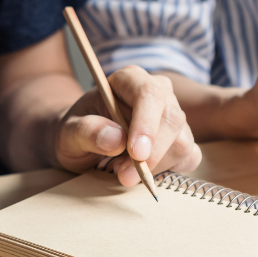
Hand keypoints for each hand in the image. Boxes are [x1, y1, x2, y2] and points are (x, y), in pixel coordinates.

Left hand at [53, 66, 200, 184]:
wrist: (85, 142)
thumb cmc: (77, 131)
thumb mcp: (67, 132)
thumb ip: (86, 131)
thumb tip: (116, 139)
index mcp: (130, 80)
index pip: (149, 94)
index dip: (146, 124)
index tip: (136, 153)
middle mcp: (159, 93)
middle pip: (172, 119)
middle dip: (152, 153)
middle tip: (125, 176)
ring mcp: (174, 116)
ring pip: (183, 142)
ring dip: (157, 165)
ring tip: (124, 171)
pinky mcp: (182, 139)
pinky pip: (190, 157)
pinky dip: (169, 170)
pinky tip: (145, 171)